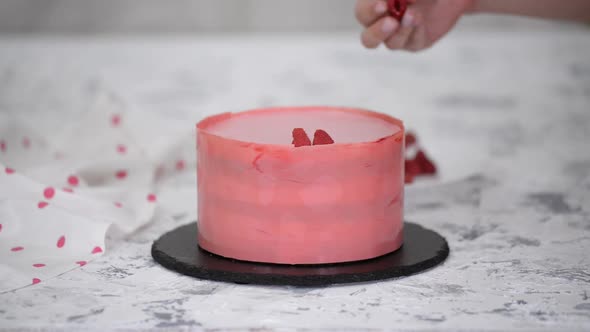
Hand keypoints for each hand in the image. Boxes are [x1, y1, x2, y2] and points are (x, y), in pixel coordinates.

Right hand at [355, 0, 474, 51]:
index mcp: (375, 4)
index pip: (363, 12)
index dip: (370, 10)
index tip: (382, 4)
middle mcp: (382, 23)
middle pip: (368, 39)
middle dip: (378, 32)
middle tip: (391, 22)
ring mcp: (398, 35)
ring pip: (391, 44)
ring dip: (402, 30)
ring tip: (414, 15)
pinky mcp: (414, 42)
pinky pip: (412, 42)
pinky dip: (417, 30)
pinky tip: (422, 20)